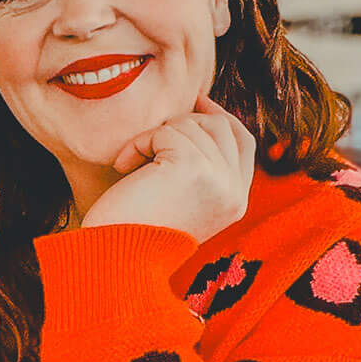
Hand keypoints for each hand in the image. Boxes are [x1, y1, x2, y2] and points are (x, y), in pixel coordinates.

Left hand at [82, 94, 255, 240]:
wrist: (116, 260)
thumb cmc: (136, 230)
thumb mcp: (183, 199)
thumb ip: (203, 168)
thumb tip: (202, 112)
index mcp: (236, 202)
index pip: (244, 143)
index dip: (222, 117)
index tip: (198, 101)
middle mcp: (234, 192)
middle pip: (220, 127)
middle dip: (183, 123)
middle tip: (151, 140)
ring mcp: (217, 179)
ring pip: (190, 125)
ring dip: (153, 138)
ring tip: (130, 166)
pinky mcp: (193, 167)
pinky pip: (165, 131)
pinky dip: (139, 143)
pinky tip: (123, 165)